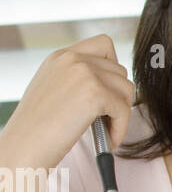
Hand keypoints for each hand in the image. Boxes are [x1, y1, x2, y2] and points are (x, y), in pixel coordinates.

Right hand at [0, 33, 134, 172]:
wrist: (24, 146)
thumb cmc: (36, 128)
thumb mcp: (52, 89)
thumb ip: (76, 80)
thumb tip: (109, 85)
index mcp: (61, 56)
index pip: (104, 44)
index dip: (113, 68)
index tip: (109, 90)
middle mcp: (73, 58)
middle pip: (120, 70)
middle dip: (119, 96)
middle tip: (109, 118)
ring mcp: (84, 73)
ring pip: (126, 89)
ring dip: (122, 113)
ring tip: (107, 131)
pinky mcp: (95, 93)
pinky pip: (123, 109)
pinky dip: (121, 128)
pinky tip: (109, 140)